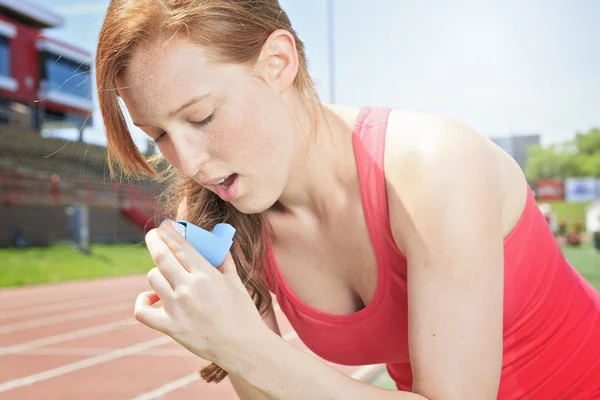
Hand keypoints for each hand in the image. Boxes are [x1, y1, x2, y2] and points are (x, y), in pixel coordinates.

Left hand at [135, 220, 266, 365]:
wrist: (243, 346)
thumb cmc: (242, 313)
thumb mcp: (235, 281)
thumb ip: (223, 260)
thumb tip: (216, 244)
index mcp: (206, 274)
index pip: (180, 246)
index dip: (168, 232)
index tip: (163, 225)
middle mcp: (188, 288)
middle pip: (161, 257)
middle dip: (154, 241)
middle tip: (153, 235)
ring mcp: (177, 308)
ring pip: (152, 279)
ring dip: (156, 273)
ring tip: (165, 274)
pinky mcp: (169, 327)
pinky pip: (142, 311)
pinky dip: (142, 302)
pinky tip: (150, 298)